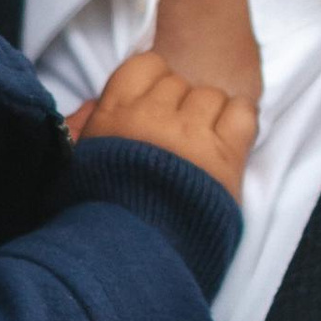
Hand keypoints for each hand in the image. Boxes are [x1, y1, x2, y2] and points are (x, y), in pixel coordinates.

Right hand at [70, 55, 257, 197]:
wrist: (133, 255)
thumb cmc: (101, 213)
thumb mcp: (78, 164)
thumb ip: (85, 129)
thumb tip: (92, 108)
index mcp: (115, 114)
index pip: (145, 65)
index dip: (153, 80)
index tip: (154, 102)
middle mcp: (153, 117)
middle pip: (179, 83)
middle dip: (179, 104)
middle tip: (174, 135)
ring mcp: (192, 135)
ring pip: (211, 96)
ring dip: (209, 116)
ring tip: (199, 145)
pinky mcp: (225, 157)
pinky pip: (242, 113)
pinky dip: (238, 122)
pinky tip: (225, 142)